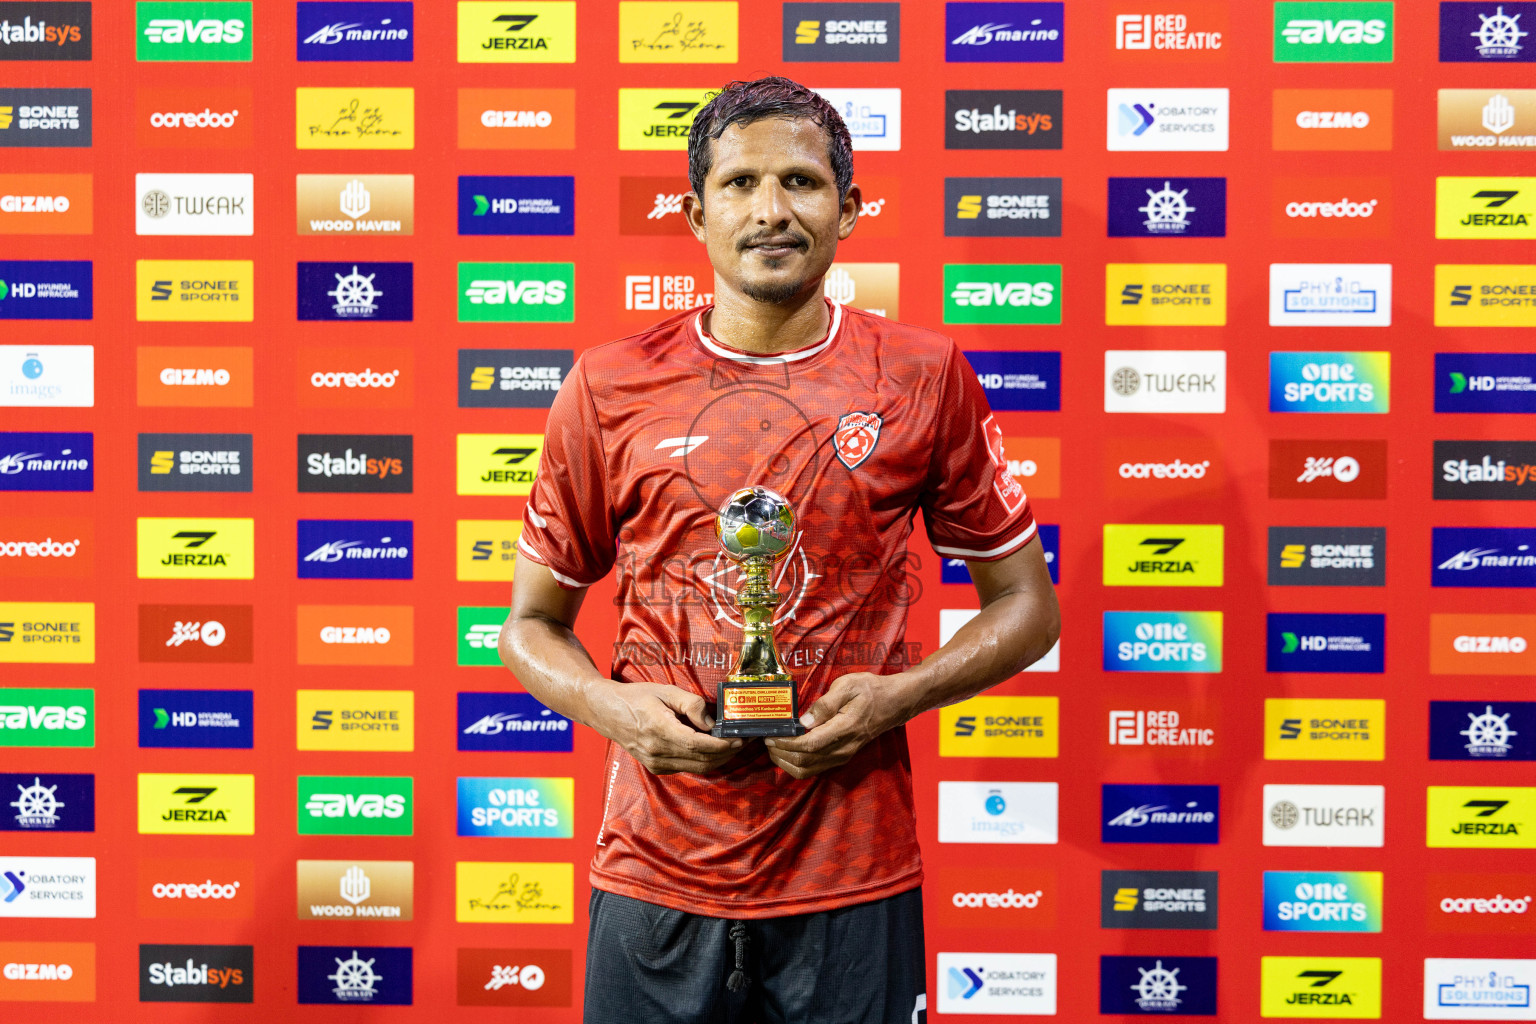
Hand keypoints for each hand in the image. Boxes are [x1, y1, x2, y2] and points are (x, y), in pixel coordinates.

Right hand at [590, 681, 741, 774]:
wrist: (607, 712)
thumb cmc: (636, 697)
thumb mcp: (665, 691)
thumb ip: (691, 704)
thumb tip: (711, 721)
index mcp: (660, 730)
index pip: (698, 745)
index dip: (722, 745)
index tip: (739, 739)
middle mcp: (658, 752)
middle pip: (702, 760)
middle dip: (727, 753)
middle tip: (744, 741)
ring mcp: (656, 762)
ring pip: (697, 768)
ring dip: (719, 759)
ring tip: (734, 745)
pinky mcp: (656, 767)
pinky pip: (687, 768)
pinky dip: (704, 761)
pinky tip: (714, 749)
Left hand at [762, 672, 905, 779]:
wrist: (893, 703)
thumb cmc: (870, 690)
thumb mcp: (848, 685)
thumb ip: (825, 704)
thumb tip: (805, 721)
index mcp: (844, 729)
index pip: (809, 745)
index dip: (786, 744)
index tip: (771, 737)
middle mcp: (843, 748)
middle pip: (805, 761)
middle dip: (782, 754)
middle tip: (767, 741)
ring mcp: (843, 755)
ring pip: (809, 770)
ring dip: (787, 763)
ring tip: (773, 749)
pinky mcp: (841, 756)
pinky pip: (815, 768)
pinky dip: (798, 764)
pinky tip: (788, 752)